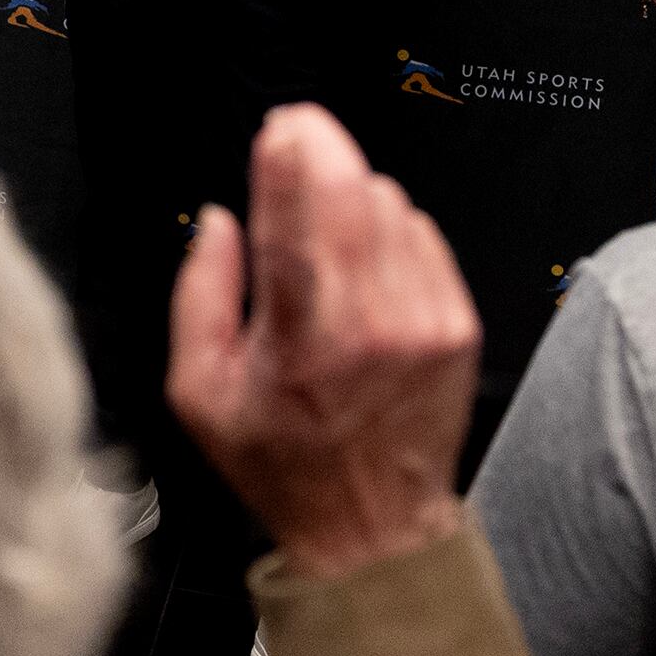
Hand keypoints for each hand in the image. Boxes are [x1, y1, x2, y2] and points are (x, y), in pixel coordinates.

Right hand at [167, 105, 479, 581]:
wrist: (374, 528)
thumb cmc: (283, 464)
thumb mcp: (200, 395)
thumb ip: (198, 295)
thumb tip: (217, 222)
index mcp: (300, 342)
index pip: (294, 219)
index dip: (286, 157)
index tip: (278, 127)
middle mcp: (369, 325)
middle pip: (351, 193)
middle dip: (322, 148)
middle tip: (298, 132)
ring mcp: (423, 322)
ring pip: (390, 206)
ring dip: (353, 191)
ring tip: (323, 222)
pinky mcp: (456, 324)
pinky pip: (423, 236)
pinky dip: (391, 227)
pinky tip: (364, 255)